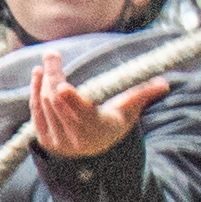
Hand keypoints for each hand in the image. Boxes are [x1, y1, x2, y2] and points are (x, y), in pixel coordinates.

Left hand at [30, 61, 160, 161]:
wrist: (97, 147)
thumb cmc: (115, 121)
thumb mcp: (129, 109)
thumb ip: (144, 94)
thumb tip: (165, 83)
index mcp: (98, 129)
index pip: (83, 114)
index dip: (72, 101)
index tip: (63, 86)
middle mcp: (77, 139)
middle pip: (59, 103)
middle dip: (54, 76)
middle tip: (53, 54)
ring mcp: (59, 141)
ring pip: (45, 105)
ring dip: (43, 80)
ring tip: (48, 61)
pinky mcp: (45, 139)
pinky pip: (36, 111)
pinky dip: (35, 91)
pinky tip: (38, 75)